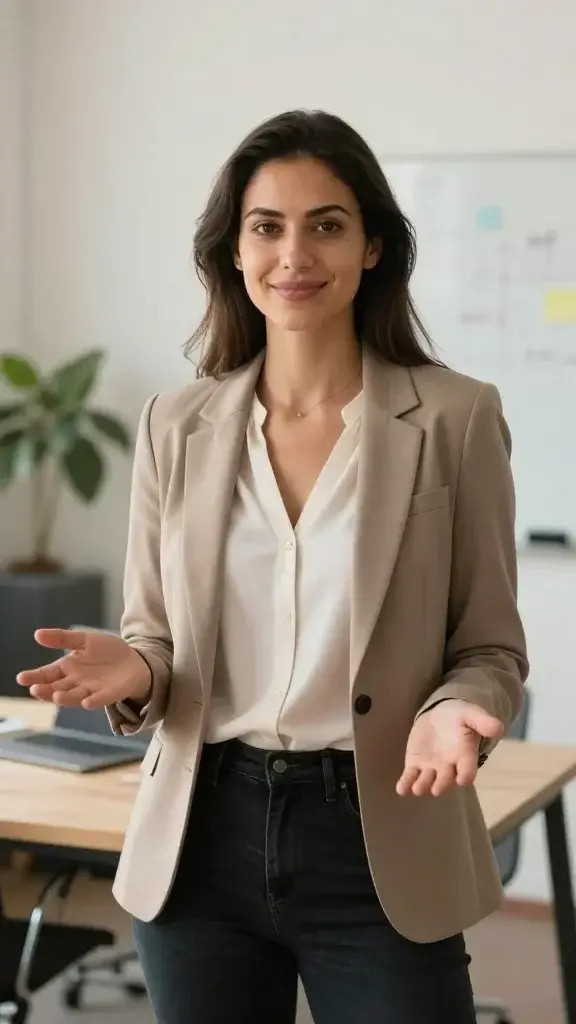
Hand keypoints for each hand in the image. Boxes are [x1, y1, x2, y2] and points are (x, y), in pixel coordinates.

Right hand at [16, 628, 151, 709]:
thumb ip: (62, 639)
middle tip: (34, 689)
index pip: (46, 674)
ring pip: (74, 697)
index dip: (34, 677)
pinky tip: (86, 702)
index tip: (22, 678)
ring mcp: (91, 690)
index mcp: (67, 668)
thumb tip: (37, 634)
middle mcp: (75, 682)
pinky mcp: (109, 694)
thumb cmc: (106, 651)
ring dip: (65, 698)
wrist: (134, 659)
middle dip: (45, 690)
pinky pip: (99, 699)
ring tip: (56, 696)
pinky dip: (92, 701)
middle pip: (56, 688)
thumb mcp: (84, 640)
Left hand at [396, 699, 503, 797]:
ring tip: (417, 789)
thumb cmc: (459, 716)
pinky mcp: (415, 765)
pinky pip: (410, 777)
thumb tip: (499, 728)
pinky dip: (405, 784)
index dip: (466, 773)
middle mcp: (449, 766)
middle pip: (446, 778)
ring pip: (427, 781)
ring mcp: (431, 768)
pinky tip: (401, 789)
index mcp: (465, 755)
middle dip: (442, 784)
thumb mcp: (471, 714)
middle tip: (436, 789)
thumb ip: (483, 721)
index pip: (468, 767)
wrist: (440, 715)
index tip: (464, 779)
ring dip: (422, 786)